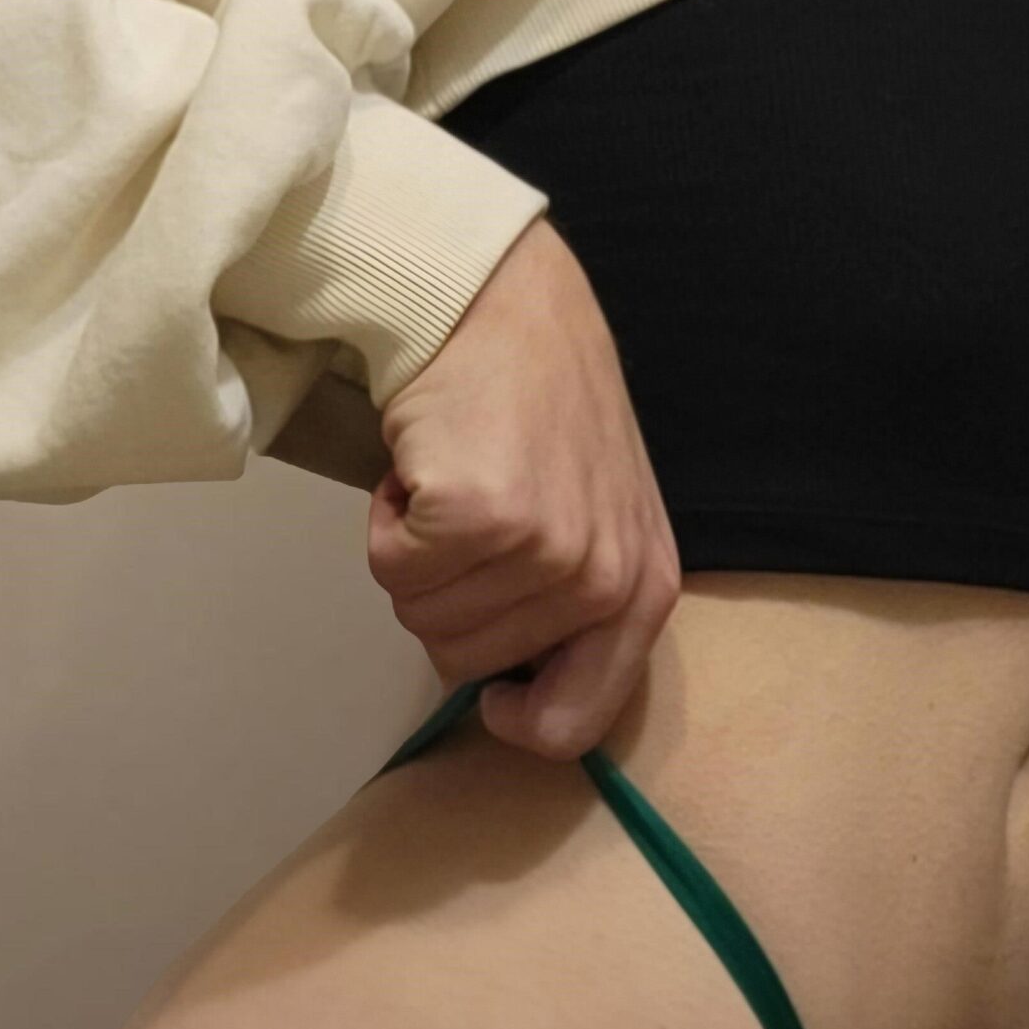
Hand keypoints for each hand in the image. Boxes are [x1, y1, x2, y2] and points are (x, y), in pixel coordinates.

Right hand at [366, 216, 680, 760]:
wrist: (503, 304)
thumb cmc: (541, 411)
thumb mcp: (601, 521)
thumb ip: (580, 613)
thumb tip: (523, 700)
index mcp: (643, 591)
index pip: (575, 724)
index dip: (516, 717)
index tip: (493, 693)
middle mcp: (603, 580)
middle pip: (466, 665)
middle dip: (446, 598)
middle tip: (470, 519)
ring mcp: (544, 550)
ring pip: (421, 617)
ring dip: (413, 554)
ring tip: (452, 485)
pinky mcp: (478, 516)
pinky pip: (391, 568)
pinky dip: (385, 519)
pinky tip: (424, 469)